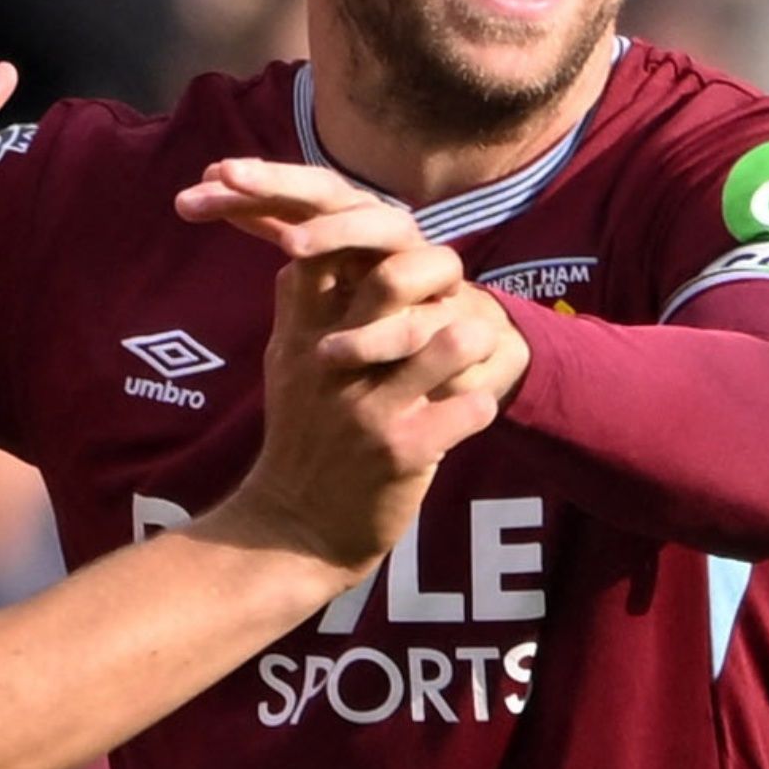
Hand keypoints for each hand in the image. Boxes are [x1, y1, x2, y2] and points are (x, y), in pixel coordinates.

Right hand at [211, 162, 522, 574]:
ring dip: (473, 337)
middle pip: (392, 277)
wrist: (293, 532)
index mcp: (303, 335)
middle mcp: (332, 362)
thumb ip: (302, 308)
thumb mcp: (285, 366)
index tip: (402, 253)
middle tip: (457, 288)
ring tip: (476, 346)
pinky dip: (482, 402)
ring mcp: (369, 407)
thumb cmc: (300, 441)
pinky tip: (473, 408)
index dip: (376, 236)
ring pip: (447, 339)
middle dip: (439, 271)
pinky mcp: (404, 451)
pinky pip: (471, 406)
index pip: (332, 250)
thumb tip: (313, 249)